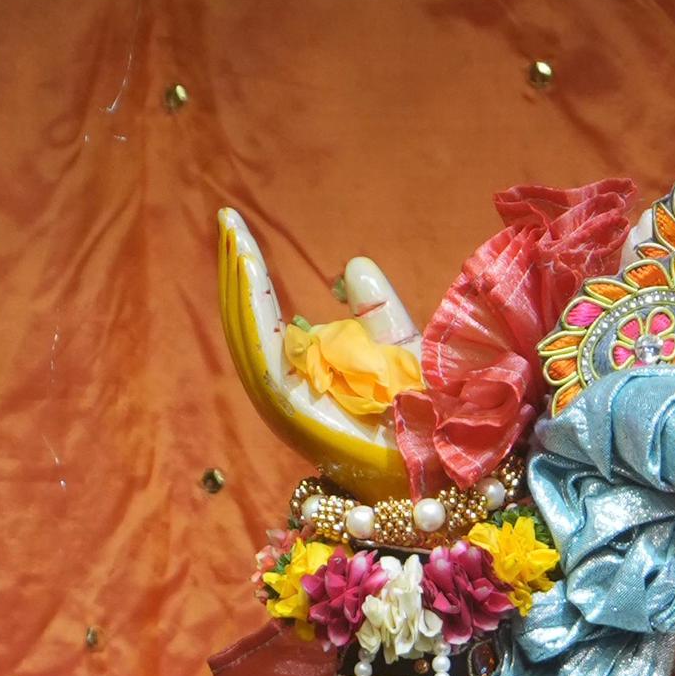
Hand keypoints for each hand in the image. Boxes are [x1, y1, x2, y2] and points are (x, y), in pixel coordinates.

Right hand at [217, 207, 418, 489]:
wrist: (446, 458)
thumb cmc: (427, 417)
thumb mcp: (401, 346)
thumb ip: (376, 310)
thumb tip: (352, 265)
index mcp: (308, 377)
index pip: (268, 319)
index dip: (253, 275)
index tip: (240, 226)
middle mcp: (289, 391)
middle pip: (248, 323)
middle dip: (237, 269)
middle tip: (227, 217)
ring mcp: (286, 403)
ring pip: (248, 333)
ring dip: (238, 282)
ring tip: (233, 232)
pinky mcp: (292, 409)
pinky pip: (262, 351)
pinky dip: (252, 309)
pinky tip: (248, 269)